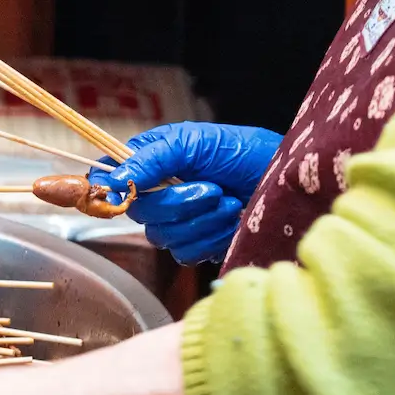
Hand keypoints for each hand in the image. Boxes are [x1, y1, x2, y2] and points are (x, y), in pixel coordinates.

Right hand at [89, 123, 282, 263]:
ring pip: (161, 235)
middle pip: (136, 211)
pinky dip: (211, 237)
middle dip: (178, 202)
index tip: (127, 191)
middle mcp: (157, 191)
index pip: (107, 176)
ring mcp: (176, 221)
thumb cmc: (246, 153)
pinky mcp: (196, 245)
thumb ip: (153, 157)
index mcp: (151, 160)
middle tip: (212, 188)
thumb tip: (113, 179)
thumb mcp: (197, 142)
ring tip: (230, 202)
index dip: (109, 187)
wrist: (287, 184)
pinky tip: (231, 222)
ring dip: (201, 219)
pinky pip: (184, 252)